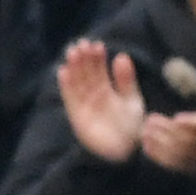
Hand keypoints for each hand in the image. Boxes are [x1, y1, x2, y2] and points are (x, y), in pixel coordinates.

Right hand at [58, 41, 145, 163]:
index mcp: (107, 91)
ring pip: (77, 83)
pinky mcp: (77, 116)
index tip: (96, 44)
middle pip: (86, 74)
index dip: (97, 58)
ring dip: (73, 68)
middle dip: (83, 59)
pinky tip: (63, 72)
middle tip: (81, 43)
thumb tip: (121, 55)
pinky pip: (70, 99)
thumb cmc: (131, 127)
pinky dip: (66, 86)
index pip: (99, 71)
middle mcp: (93, 96)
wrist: (127, 151)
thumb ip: (126, 80)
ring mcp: (84, 105)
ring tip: (72, 52)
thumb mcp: (132, 100)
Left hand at [139, 67, 195, 176]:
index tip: (177, 117)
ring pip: (180, 154)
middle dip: (169, 131)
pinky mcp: (189, 170)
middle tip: (150, 119)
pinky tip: (146, 144)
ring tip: (145, 129)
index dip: (193, 124)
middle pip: (191, 141)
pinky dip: (158, 155)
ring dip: (161, 142)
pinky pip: (173, 165)